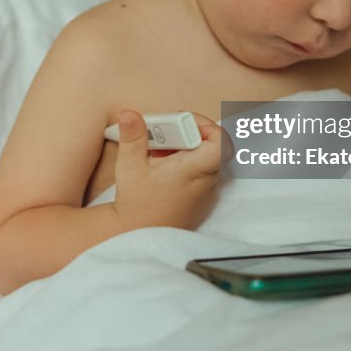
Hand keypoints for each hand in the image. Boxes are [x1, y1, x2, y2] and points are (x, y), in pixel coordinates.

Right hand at [111, 109, 223, 230]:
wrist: (138, 236)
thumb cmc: (136, 205)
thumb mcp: (129, 167)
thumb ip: (132, 136)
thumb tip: (129, 114)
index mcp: (193, 171)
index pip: (221, 143)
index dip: (206, 125)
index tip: (181, 125)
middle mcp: (205, 180)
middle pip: (212, 145)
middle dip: (187, 132)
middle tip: (164, 133)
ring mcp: (205, 190)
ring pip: (206, 156)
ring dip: (185, 146)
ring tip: (159, 149)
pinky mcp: (200, 196)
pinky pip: (201, 169)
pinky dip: (185, 160)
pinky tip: (163, 163)